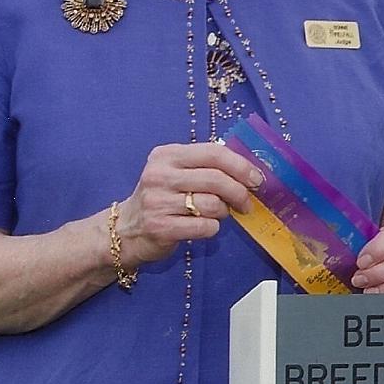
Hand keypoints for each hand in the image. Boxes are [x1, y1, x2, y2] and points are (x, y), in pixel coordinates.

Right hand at [115, 143, 261, 267]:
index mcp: (167, 155)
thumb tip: (250, 171)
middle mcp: (159, 175)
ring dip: (224, 211)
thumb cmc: (162, 199)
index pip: (213, 153)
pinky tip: (204, 226)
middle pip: (216, 179)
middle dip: (239, 192)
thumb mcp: (176, 173)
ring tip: (218, 213)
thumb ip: (206, 167)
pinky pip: (204, 226)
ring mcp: (158, 202)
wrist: (127, 230)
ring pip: (212, 204)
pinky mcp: (161, 227)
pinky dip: (212, 228)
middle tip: (247, 203)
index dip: (241, 166)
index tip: (257, 179)